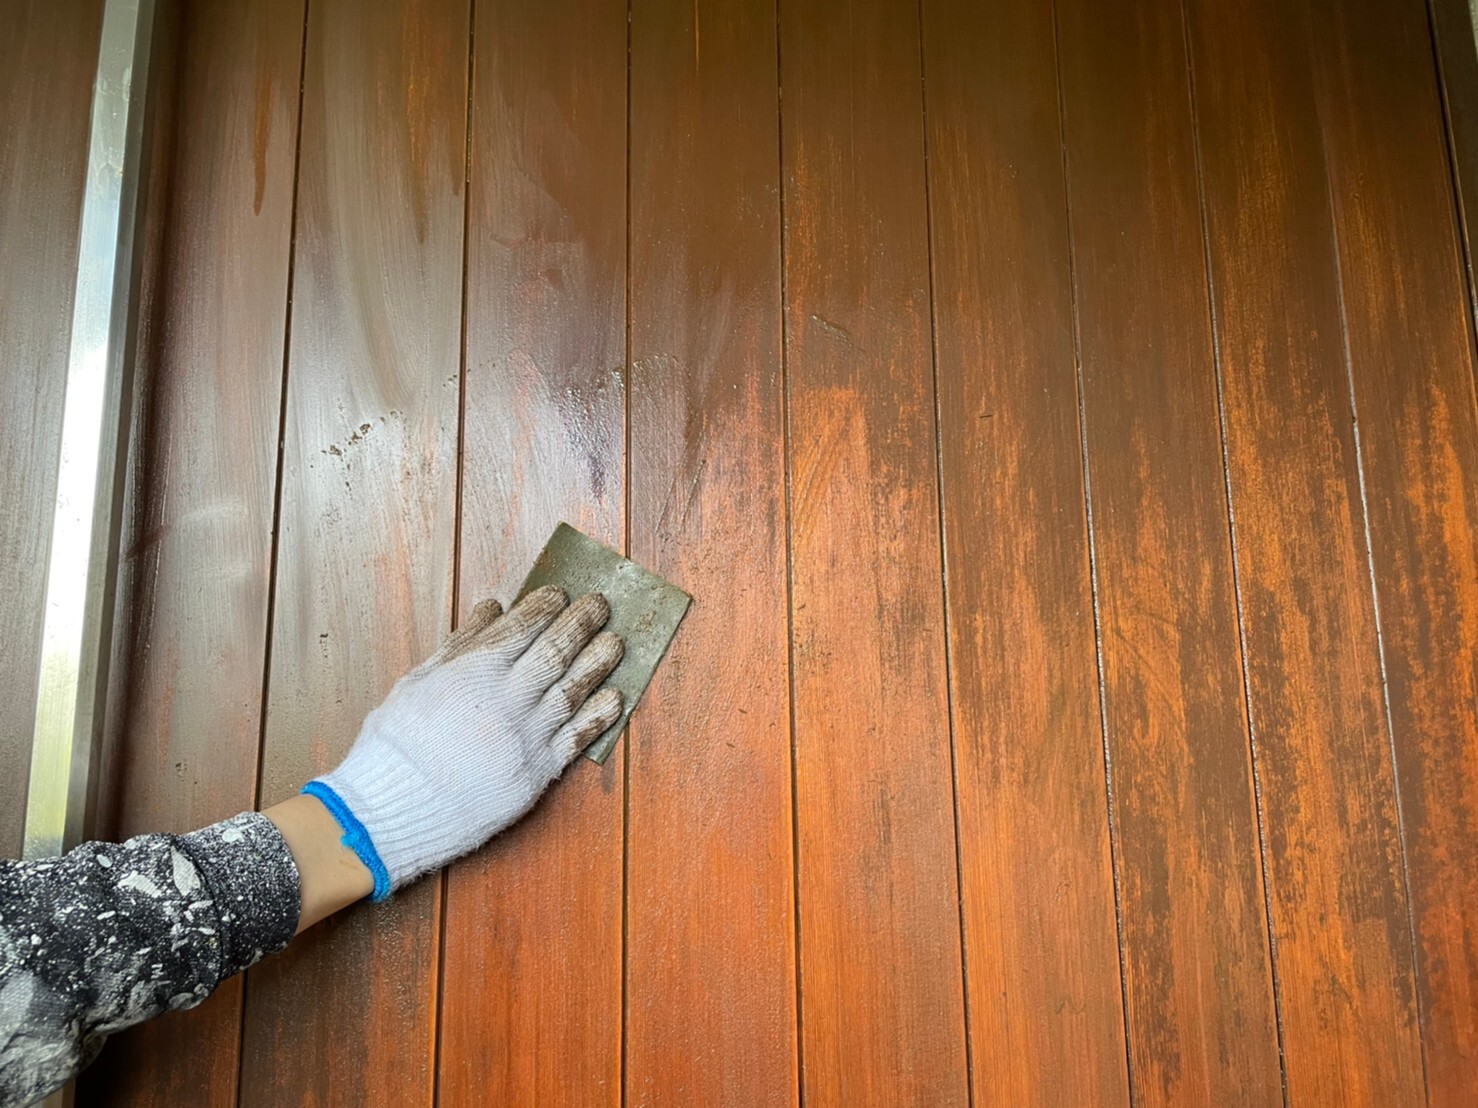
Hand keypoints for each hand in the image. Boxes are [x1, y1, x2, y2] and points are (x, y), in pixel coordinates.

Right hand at [297, 587, 623, 901]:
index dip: (546, 607)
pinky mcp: (535, 774)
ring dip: (598, 663)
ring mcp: (525, 737)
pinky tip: (614, 698)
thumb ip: (460, 643)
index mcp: (474, 673)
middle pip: (556, 652)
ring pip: (573, 690)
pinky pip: (576, 738)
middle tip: (600, 605)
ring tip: (616, 643)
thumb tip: (493, 606)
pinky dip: (598, 716)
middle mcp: (506, 701)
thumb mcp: (417, 681)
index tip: (560, 594)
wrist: (393, 810)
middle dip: (581, 623)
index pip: (522, 627)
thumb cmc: (396, 745)